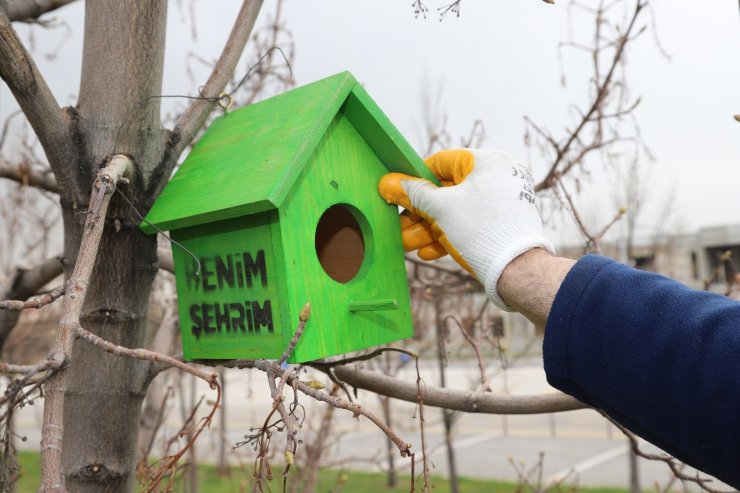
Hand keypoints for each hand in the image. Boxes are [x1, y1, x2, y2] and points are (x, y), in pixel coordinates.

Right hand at [378, 149, 553, 308]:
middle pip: (445, 191)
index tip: (397, 191)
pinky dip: (447, 236)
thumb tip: (388, 183)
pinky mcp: (499, 225)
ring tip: (407, 244)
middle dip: (418, 213)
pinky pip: (468, 225)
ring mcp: (500, 203)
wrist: (518, 271)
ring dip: (427, 229)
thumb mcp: (440, 208)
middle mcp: (497, 178)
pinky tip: (428, 252)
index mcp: (488, 162)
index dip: (415, 177)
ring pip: (454, 212)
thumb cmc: (483, 230)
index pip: (442, 162)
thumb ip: (413, 194)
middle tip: (398, 224)